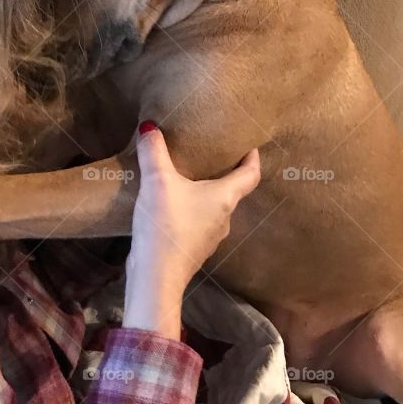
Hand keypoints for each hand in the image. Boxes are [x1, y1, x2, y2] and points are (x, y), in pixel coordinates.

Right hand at [122, 124, 260, 337]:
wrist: (156, 276)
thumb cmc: (167, 224)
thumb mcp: (158, 181)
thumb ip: (154, 152)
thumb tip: (149, 128)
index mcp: (225, 198)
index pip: (251, 174)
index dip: (253, 158)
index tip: (249, 145)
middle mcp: (224, 218)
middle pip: (231, 191)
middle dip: (224, 174)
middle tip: (212, 156)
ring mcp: (210, 237)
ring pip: (213, 209)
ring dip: (205, 195)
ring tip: (188, 179)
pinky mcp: (193, 249)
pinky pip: (197, 223)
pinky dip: (190, 211)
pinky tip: (171, 207)